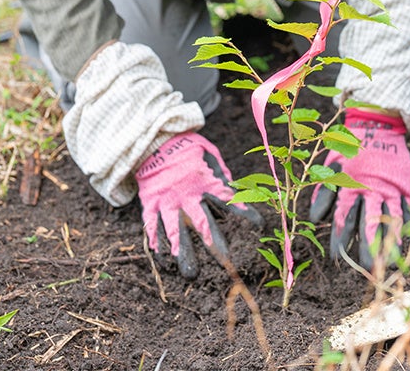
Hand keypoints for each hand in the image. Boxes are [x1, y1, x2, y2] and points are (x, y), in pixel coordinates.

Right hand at [135, 132, 261, 277]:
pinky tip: (162, 258)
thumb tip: (239, 196)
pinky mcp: (150, 203)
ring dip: (183, 250)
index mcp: (206, 183)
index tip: (259, 226)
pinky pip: (152, 224)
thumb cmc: (190, 151)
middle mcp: (187, 195)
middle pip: (202, 222)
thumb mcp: (212, 159)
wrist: (157, 140)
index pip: (229, 201)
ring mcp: (167, 200)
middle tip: (226, 262)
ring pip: (175, 228)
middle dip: (214, 243)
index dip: (244, 213)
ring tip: (189, 270)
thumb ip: (224, 179)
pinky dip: (157, 241)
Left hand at [310, 108, 409, 266]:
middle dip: (369, 247)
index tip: (336, 258)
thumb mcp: (331, 167)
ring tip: (390, 262)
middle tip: (367, 269)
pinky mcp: (407, 186)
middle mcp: (373, 188)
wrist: (376, 126)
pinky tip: (408, 243)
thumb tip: (315, 219)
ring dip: (391, 242)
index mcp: (352, 184)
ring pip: (392, 219)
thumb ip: (324, 193)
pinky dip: (409, 226)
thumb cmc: (349, 150)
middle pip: (371, 222)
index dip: (341, 238)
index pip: (345, 217)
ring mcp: (393, 188)